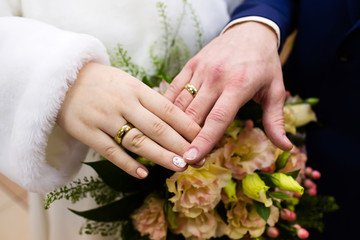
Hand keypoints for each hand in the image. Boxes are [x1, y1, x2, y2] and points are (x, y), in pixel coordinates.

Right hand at [57, 62, 200, 177]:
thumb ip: (149, 99)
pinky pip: (110, 151)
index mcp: (135, 89)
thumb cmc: (102, 82)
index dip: (187, 126)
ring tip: (179, 167)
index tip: (203, 138)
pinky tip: (143, 174)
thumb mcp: (127, 82)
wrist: (61, 78)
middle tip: (198, 159)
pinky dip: (127, 164)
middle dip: (180, 145)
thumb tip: (176, 118)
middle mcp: (122, 103)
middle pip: (157, 128)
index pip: (167, 109)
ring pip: (137, 141)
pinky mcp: (86, 131)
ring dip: (160, 156)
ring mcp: (103, 118)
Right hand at [164, 22, 292, 164]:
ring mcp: (201, 70)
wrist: (250, 31)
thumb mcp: (275, 90)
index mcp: (238, 86)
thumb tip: (285, 147)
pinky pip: (174, 87)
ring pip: (181, 102)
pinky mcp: (191, 64)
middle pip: (194, 114)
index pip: (218, 118)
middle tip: (183, 158)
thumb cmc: (264, 63)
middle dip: (186, 138)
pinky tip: (165, 120)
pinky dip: (168, 105)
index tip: (190, 157)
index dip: (203, 140)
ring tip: (172, 143)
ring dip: (174, 124)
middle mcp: (216, 78)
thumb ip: (275, 120)